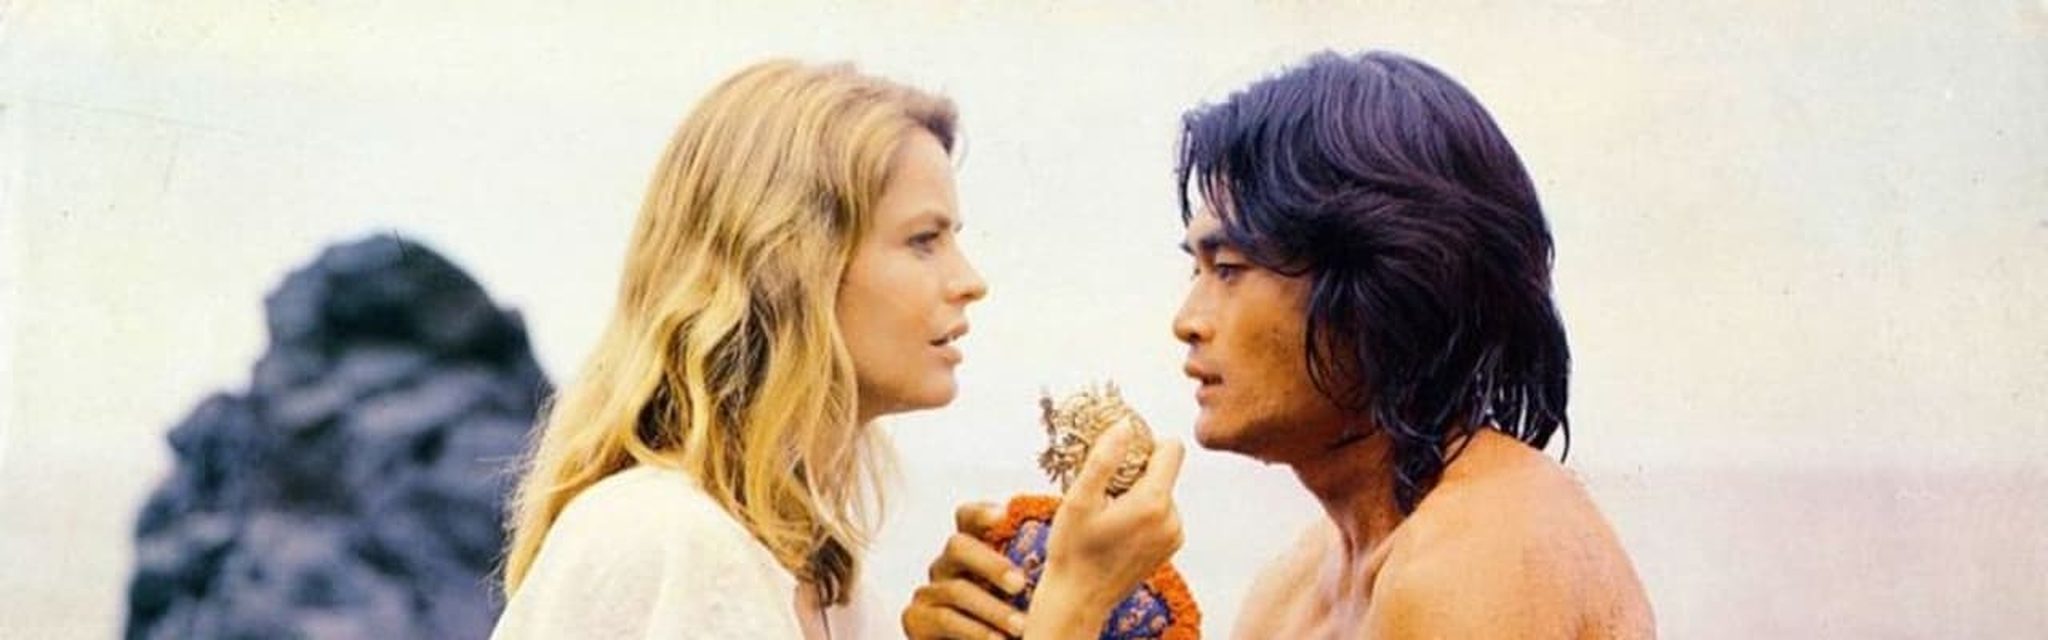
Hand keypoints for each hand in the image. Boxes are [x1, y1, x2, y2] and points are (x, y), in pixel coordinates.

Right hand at [903, 502, 1031, 639]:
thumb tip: (1068, 545)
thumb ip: (1029, 566)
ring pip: (958, 589)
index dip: (982, 512)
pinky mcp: (916, 618)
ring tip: (1022, 627)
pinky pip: (945, 619)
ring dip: (993, 609)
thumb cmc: (1002, 620)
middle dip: (991, 563)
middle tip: (1020, 584)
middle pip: (958, 545)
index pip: (967, 517)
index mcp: (970, 550)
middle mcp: (945, 564)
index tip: (1004, 515)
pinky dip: (975, 632)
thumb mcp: (1014, 592)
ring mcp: (929, 590)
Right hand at [1026, 423, 1186, 638]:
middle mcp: (1173, 518)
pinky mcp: (1170, 547)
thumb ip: (1105, 458)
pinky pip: (1163, 513)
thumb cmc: (1073, 550)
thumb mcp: (1079, 499)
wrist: (1078, 599)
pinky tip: (1118, 529)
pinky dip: (1143, 513)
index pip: (1172, 449)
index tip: (1120, 457)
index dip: (1146, 444)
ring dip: (1139, 494)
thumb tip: (1126, 424)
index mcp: (1153, 502)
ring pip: (1162, 492)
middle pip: (1165, 472)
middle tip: (1104, 491)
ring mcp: (1174, 535)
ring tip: (1108, 514)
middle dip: (1137, 472)